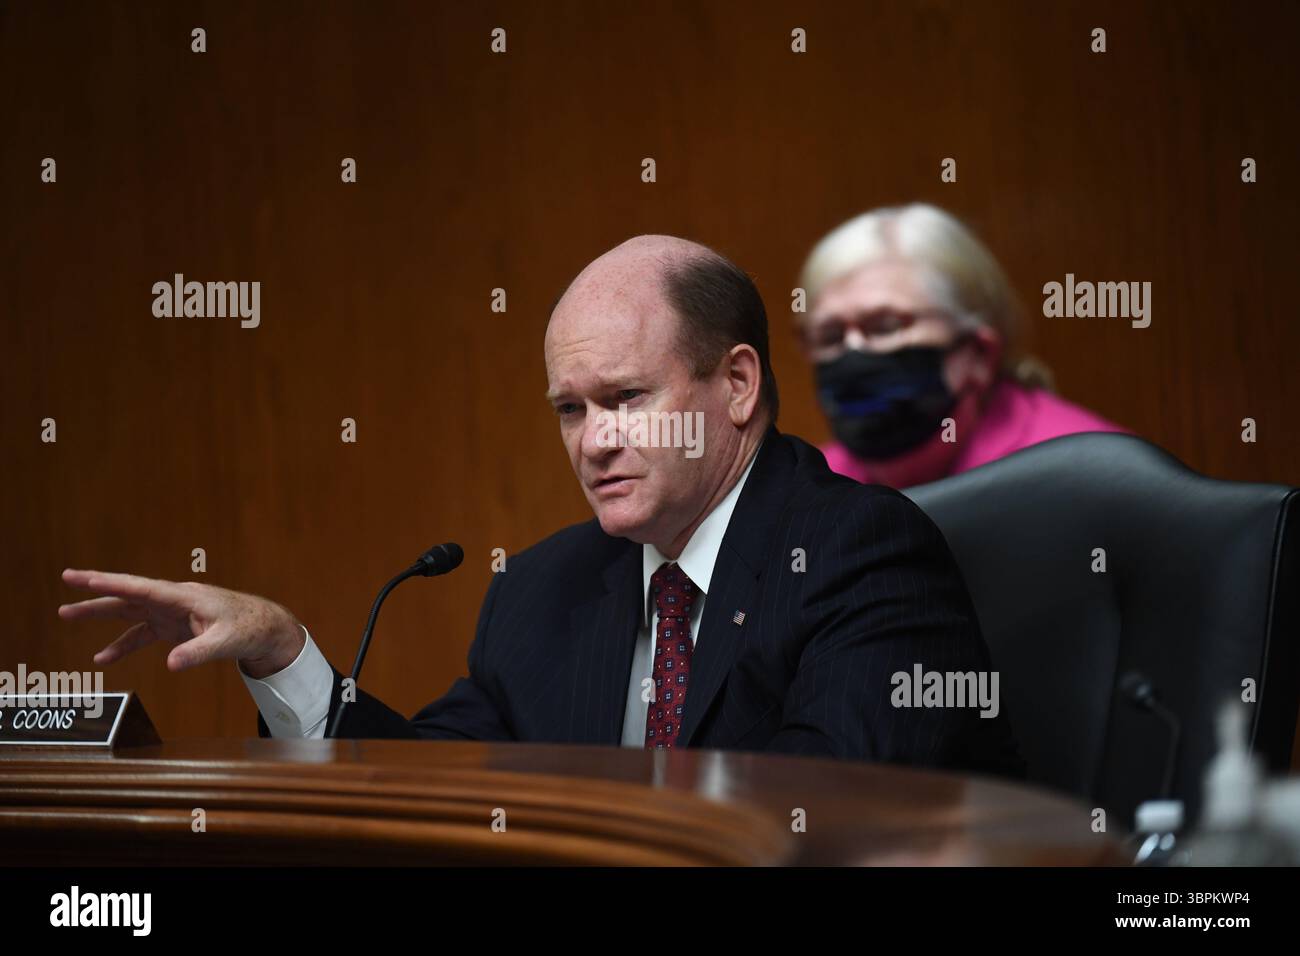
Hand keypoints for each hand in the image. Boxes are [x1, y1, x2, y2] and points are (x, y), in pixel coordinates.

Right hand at [58, 569, 306, 678]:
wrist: (266, 628)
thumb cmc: (249, 628)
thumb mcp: (226, 643)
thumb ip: (197, 653)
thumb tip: (170, 665)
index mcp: (184, 597)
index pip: (142, 587)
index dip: (112, 583)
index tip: (84, 578)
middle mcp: (174, 600)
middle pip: (129, 593)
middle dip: (96, 588)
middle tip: (66, 580)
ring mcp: (172, 612)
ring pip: (130, 610)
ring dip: (100, 613)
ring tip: (67, 614)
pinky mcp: (174, 625)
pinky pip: (142, 633)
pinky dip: (123, 643)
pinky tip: (104, 657)